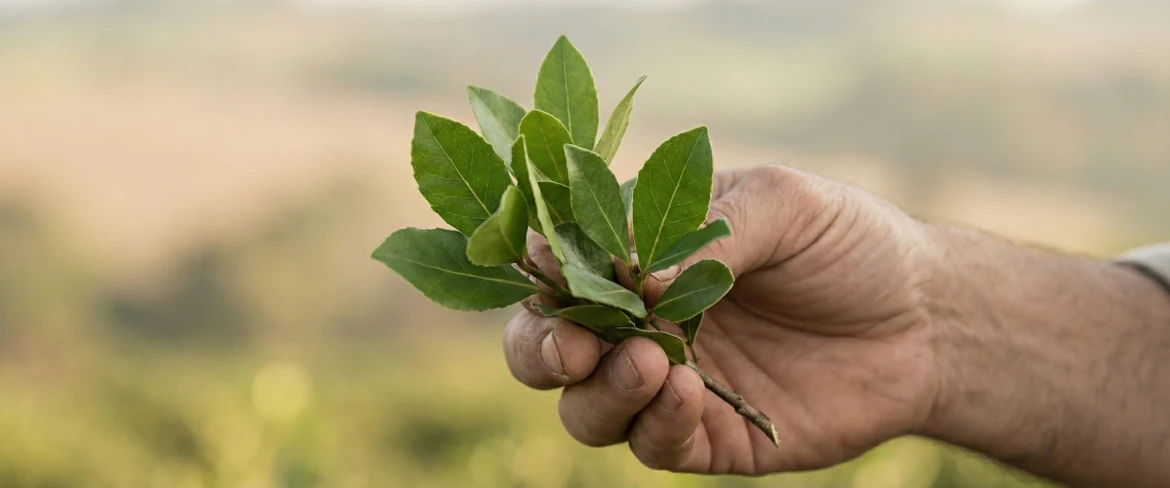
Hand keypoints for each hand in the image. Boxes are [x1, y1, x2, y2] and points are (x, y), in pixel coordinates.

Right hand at [502, 165, 942, 473]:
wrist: (926, 319)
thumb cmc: (849, 244)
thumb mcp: (781, 204)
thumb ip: (706, 231)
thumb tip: (633, 277)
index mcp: (643, 255)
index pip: (564, 262)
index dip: (545, 266)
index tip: (551, 264)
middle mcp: (641, 320)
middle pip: (549, 346)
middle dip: (540, 346)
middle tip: (569, 342)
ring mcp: (668, 382)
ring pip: (586, 408)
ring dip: (599, 389)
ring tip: (649, 360)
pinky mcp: (705, 436)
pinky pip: (653, 444)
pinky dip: (656, 422)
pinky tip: (687, 390)